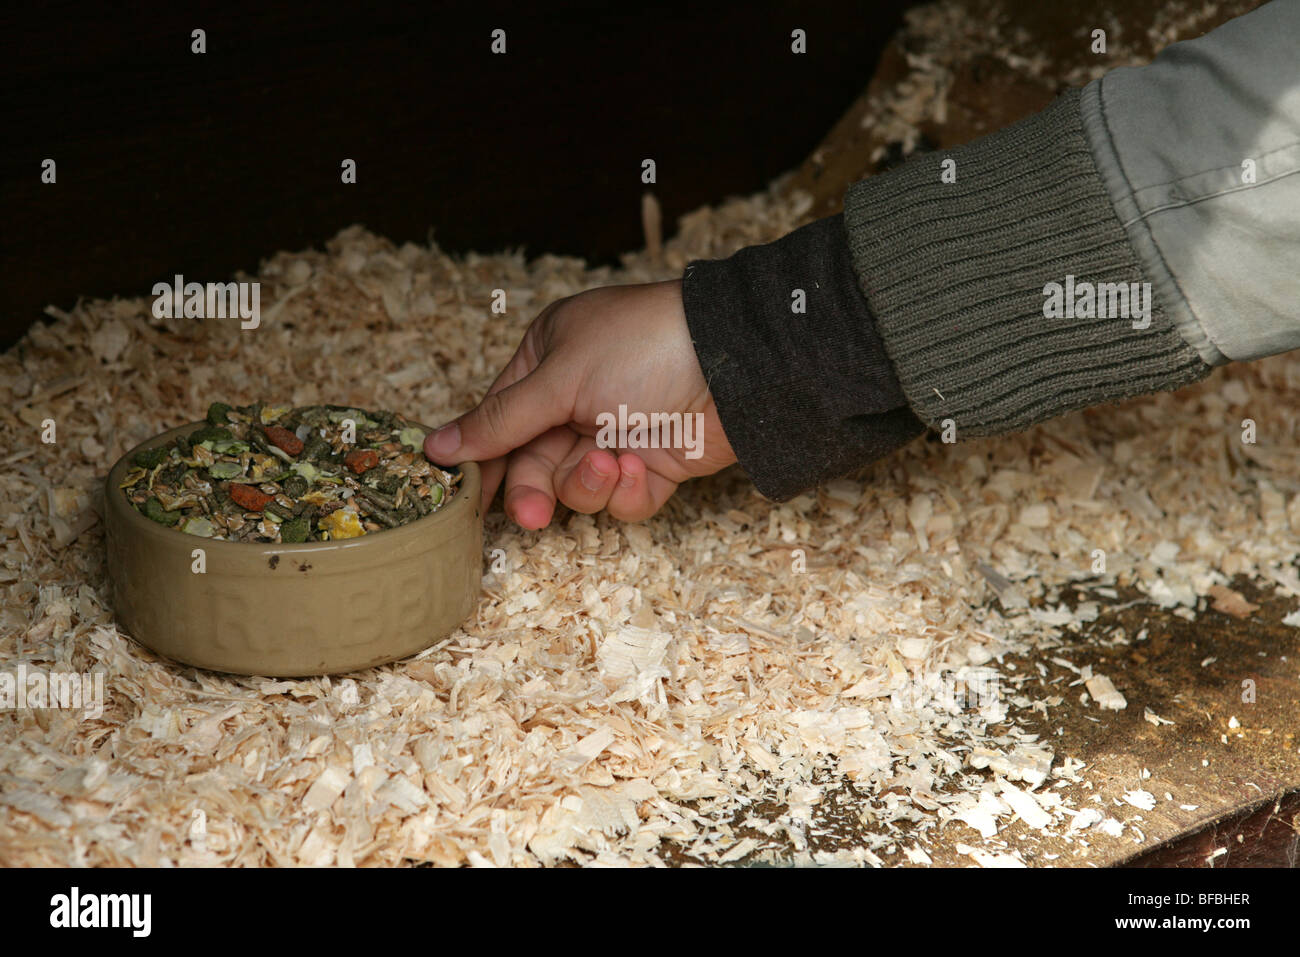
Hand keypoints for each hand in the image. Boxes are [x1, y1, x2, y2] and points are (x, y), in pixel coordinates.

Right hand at [425, 279, 736, 527]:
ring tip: (612, 461)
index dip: (483, 456)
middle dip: (534, 489)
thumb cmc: (643, 347)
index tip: (462, 494)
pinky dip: (628, 491)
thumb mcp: (560, 379)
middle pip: (533, 461)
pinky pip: (621, 500)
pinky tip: (642, 465)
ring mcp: (617, 433)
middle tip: (531, 516)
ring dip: (587, 483)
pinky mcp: (654, 466)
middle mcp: (578, 398)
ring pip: (575, 486)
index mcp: (548, 359)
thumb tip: (436, 445)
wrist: (736, 367)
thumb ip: (500, 420)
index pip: (499, 417)